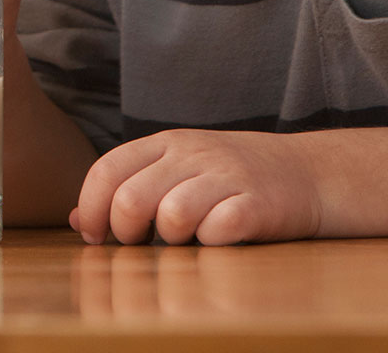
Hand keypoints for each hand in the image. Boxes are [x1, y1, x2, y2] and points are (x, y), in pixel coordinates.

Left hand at [71, 130, 324, 245]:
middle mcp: (194, 153)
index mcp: (167, 142)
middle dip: (125, 234)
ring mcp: (228, 176)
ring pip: (171, 217)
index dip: (92, 208)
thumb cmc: (232, 179)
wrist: (311, 173)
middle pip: (131, 200)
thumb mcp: (177, 171)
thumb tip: (77, 221)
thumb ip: (129, 189)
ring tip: (187, 239)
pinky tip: (221, 238)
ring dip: (172, 240)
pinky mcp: (259, 203)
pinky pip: (217, 230)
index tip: (95, 237)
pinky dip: (212, 243)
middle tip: (141, 244)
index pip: (107, 169)